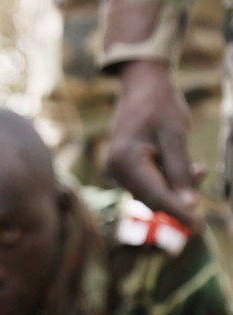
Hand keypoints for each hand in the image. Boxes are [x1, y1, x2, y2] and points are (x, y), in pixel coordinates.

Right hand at [103, 60, 200, 229]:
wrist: (141, 87)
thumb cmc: (160, 105)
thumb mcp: (176, 136)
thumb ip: (180, 171)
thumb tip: (188, 204)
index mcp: (125, 160)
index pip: (155, 195)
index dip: (178, 212)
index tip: (198, 226)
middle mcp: (114, 170)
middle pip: (151, 198)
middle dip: (178, 196)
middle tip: (202, 178)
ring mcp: (114, 171)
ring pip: (150, 193)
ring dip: (174, 186)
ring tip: (195, 166)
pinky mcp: (119, 170)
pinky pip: (145, 184)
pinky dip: (165, 180)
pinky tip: (178, 164)